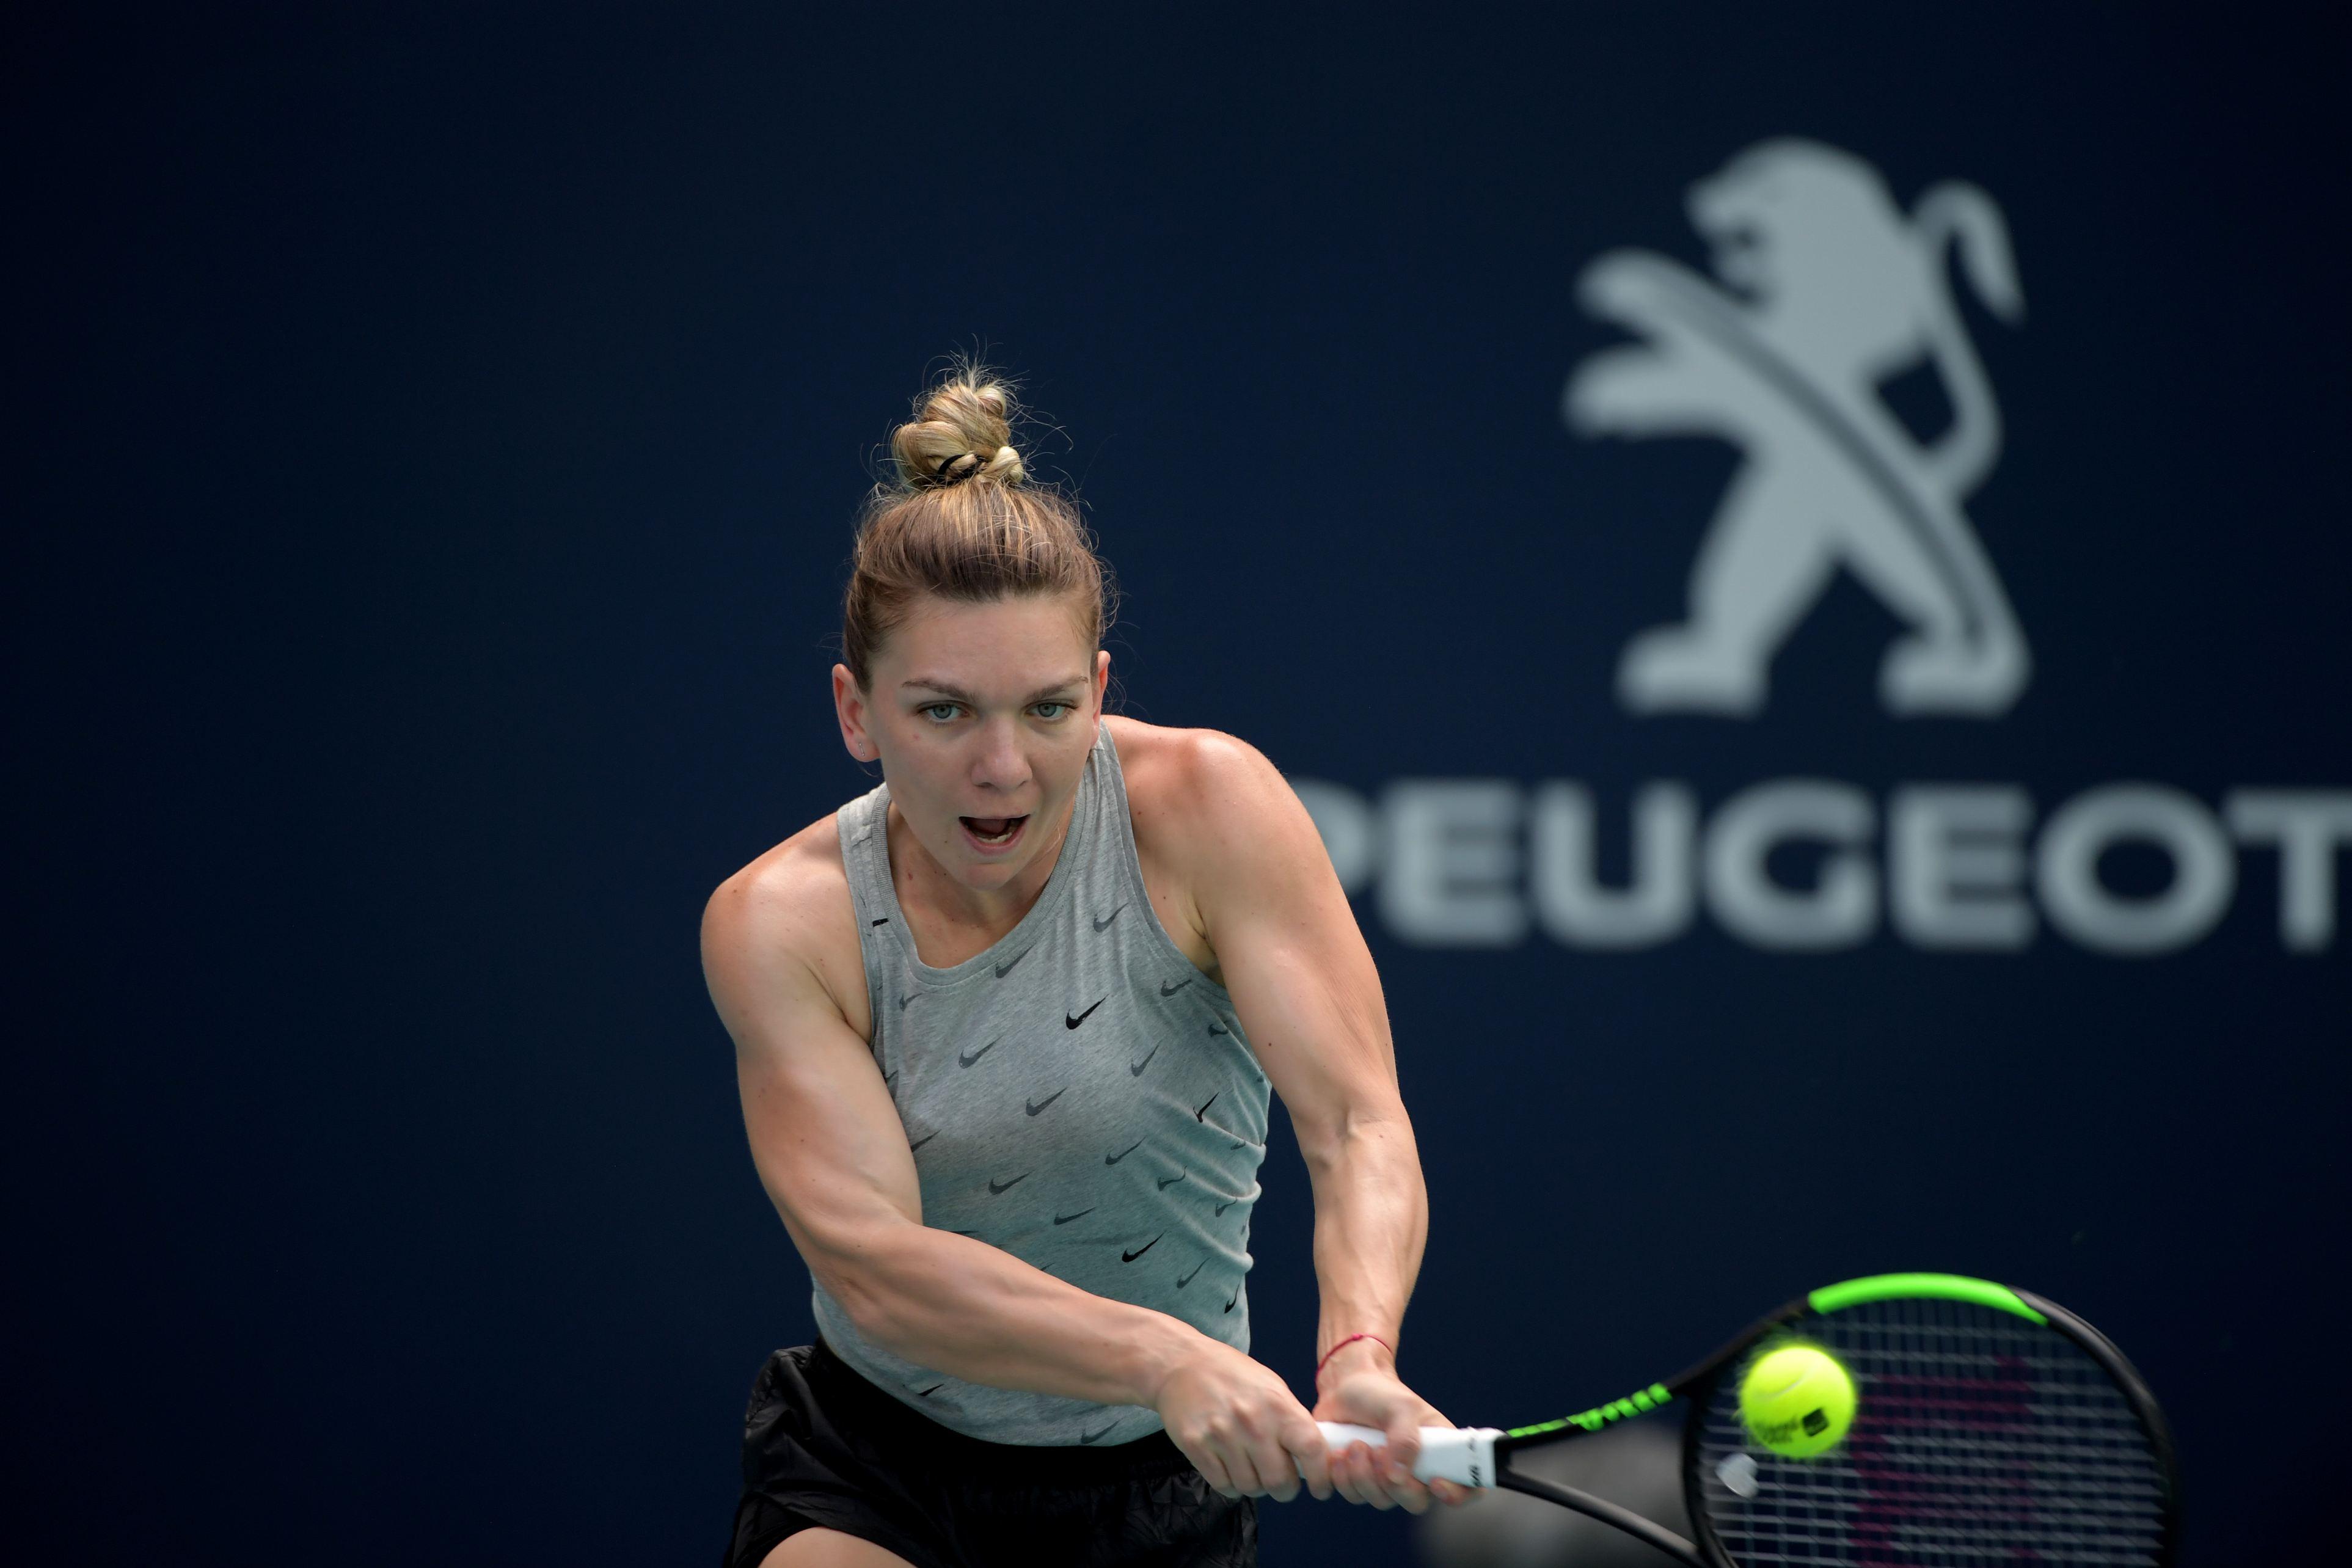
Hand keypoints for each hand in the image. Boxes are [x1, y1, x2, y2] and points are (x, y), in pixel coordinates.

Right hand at [1154, 1339, 1333, 1503]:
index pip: (1311, 1448)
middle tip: (1281, 1481)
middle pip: (1279, 1482)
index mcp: (1277, 1404)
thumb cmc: (1233, 1375)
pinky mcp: (1196, 1446)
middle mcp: (1251, 1422)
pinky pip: (1223, 1485)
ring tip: (1251, 1467)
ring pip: (1250, 1488)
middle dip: (1284, 1489)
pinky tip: (1230, 1466)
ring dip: (1255, 1485)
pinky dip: (1231, 1484)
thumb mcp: (1272, 1387)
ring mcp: (1221, 1435)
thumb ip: (1293, 1420)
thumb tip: (1316, 1457)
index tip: (1321, 1488)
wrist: (1182, 1363)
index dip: (1321, 1475)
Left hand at [1311, 1338, 1476, 1512]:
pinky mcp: (1359, 1483)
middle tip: (1376, 1450)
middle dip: (1395, 1483)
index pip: (1467, 1487)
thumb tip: (1399, 1476)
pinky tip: (1338, 1452)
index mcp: (1441, 1453)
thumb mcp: (1400, 1406)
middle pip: (1416, 1502)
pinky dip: (1342, 1477)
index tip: (1434, 1482)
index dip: (1456, 1494)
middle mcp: (1417, 1473)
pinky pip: (1353, 1496)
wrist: (1345, 1388)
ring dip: (1363, 1475)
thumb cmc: (1382, 1394)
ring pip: (1381, 1501)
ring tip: (1354, 1443)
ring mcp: (1387, 1481)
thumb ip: (1405, 1438)